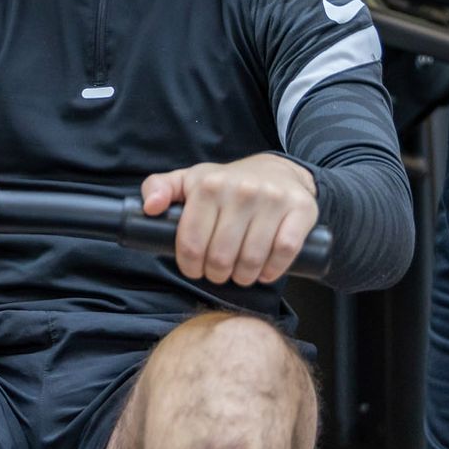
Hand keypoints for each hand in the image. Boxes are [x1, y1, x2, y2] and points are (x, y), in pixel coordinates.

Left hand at [140, 153, 317, 286]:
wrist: (279, 171)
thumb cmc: (228, 183)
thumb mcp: (190, 180)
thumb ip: (159, 187)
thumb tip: (148, 207)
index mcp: (209, 185)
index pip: (191, 243)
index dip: (190, 265)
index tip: (195, 269)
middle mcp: (241, 190)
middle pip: (220, 257)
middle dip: (216, 274)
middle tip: (219, 272)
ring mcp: (272, 199)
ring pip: (251, 259)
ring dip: (244, 277)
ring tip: (240, 273)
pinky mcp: (300, 210)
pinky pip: (284, 252)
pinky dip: (272, 270)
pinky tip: (265, 271)